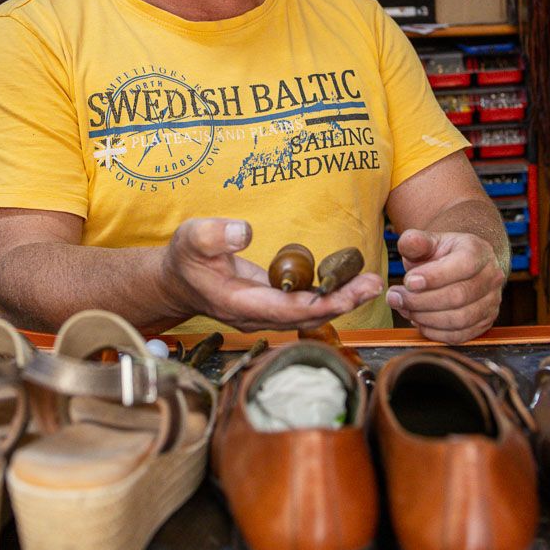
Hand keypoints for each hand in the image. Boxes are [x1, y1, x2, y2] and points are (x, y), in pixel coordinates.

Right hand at [160, 218, 381, 332]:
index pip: (284, 310)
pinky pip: (305, 307)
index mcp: (237, 303)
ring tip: (370, 284)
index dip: (317, 304)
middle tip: (372, 286)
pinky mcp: (272, 307)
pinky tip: (349, 284)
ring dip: (340, 302)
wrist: (177, 280)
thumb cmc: (185, 258)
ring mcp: (265, 314)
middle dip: (340, 304)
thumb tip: (244, 232)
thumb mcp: (190, 237)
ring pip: (309, 315)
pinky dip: (329, 297)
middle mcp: (256, 316)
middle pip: (305, 317)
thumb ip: (214, 235)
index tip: (345, 294)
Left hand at [389, 229, 503, 343]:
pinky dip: (433, 332)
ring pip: (459, 319)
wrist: (460, 266)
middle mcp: (491, 277)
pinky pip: (458, 335)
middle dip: (421, 300)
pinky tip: (417, 320)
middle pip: (458, 296)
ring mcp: (491, 302)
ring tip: (404, 308)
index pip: (463, 265)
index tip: (408, 281)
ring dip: (425, 317)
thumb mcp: (428, 242)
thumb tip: (408, 242)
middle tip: (395, 297)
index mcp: (478, 251)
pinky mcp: (484, 323)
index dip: (434, 277)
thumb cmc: (442, 254)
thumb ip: (415, 241)